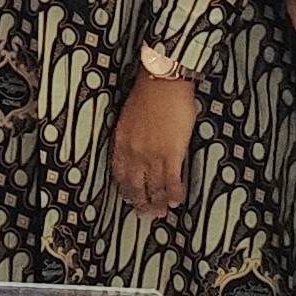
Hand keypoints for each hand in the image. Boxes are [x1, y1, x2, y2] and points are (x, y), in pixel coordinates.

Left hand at [111, 71, 199, 213]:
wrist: (162, 82)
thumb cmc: (148, 94)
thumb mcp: (128, 117)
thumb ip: (130, 137)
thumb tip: (137, 150)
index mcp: (120, 142)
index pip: (119, 174)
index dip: (125, 189)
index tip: (129, 198)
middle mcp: (133, 153)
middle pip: (135, 186)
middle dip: (140, 202)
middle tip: (145, 214)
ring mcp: (152, 155)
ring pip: (153, 188)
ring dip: (157, 203)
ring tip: (161, 213)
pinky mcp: (171, 154)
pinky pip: (171, 182)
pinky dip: (173, 194)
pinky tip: (176, 201)